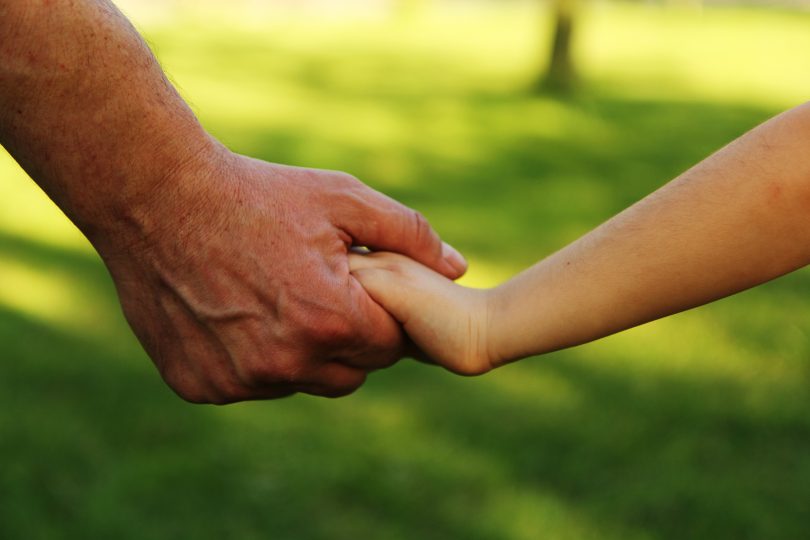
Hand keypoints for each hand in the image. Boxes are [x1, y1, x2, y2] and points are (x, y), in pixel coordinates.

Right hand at [95, 146, 466, 402]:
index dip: (382, 315)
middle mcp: (287, 363)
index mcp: (331, 321)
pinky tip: (238, 314)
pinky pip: (250, 385)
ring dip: (302, 353)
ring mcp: (239, 381)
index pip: (389, 345)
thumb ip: (408, 234)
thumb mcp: (341, 198)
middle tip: (323, 293)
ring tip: (280, 298)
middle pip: (350, 373)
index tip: (363, 291)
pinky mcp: (201, 385)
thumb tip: (458, 267)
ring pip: (300, 382)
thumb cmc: (257, 194)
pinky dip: (253, 360)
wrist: (157, 199)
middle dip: (348, 339)